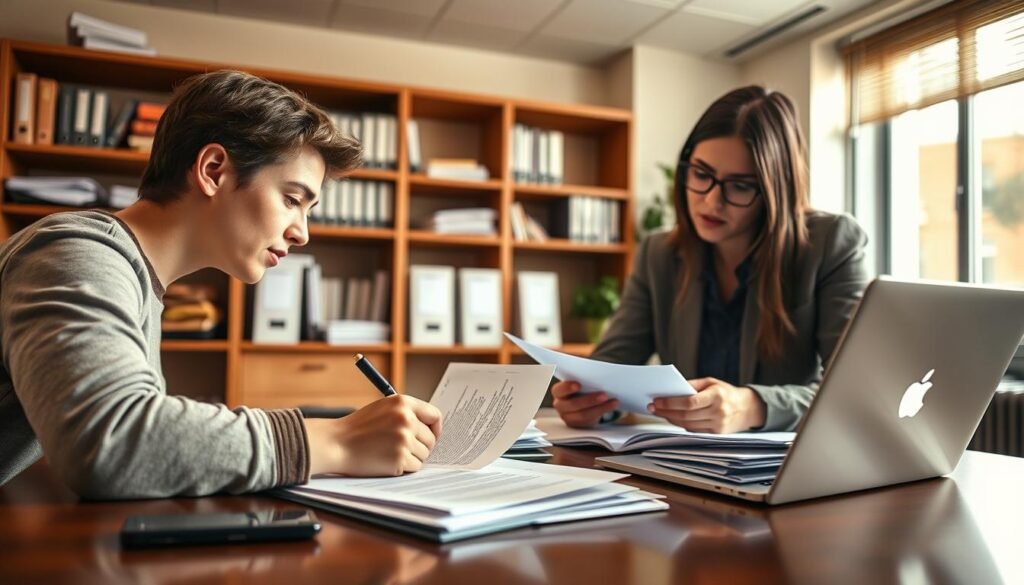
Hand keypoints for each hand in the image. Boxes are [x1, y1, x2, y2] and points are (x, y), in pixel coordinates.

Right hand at [305, 395, 442, 476]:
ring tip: (390, 452)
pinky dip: (404, 467)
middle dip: (421, 446)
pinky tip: (387, 461)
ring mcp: (404, 439)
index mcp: (403, 402)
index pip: (434, 415)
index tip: (432, 435)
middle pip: (431, 439)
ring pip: (424, 454)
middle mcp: (406, 419)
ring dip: (411, 457)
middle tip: (403, 448)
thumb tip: (431, 427)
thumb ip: (406, 412)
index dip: (435, 428)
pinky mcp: (399, 458)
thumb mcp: (383, 408)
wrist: (336, 443)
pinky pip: (415, 467)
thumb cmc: (358, 427)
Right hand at [552, 380, 618, 427]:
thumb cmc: (581, 386)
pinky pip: (590, 421)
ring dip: (600, 408)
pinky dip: (602, 413)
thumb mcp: (580, 380)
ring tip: (613, 402)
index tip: (578, 385)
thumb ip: (583, 376)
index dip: (567, 388)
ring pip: (583, 415)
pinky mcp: (578, 425)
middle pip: (573, 405)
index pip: (559, 390)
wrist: (582, 400)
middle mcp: (561, 405)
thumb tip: (596, 371)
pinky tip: (612, 406)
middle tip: (604, 395)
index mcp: (558, 392)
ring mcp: (568, 417)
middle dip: (589, 400)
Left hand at [647, 377, 765, 433]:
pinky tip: (672, 418)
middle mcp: (719, 412)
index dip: (671, 403)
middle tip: (652, 407)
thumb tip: (670, 390)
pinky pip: (694, 430)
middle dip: (666, 412)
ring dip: (671, 419)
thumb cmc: (725, 392)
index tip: (656, 401)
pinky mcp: (716, 435)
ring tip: (659, 412)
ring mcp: (718, 426)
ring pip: (688, 425)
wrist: (747, 408)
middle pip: (686, 415)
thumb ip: (691, 385)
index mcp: (717, 396)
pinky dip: (681, 424)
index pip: (690, 402)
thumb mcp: (710, 382)